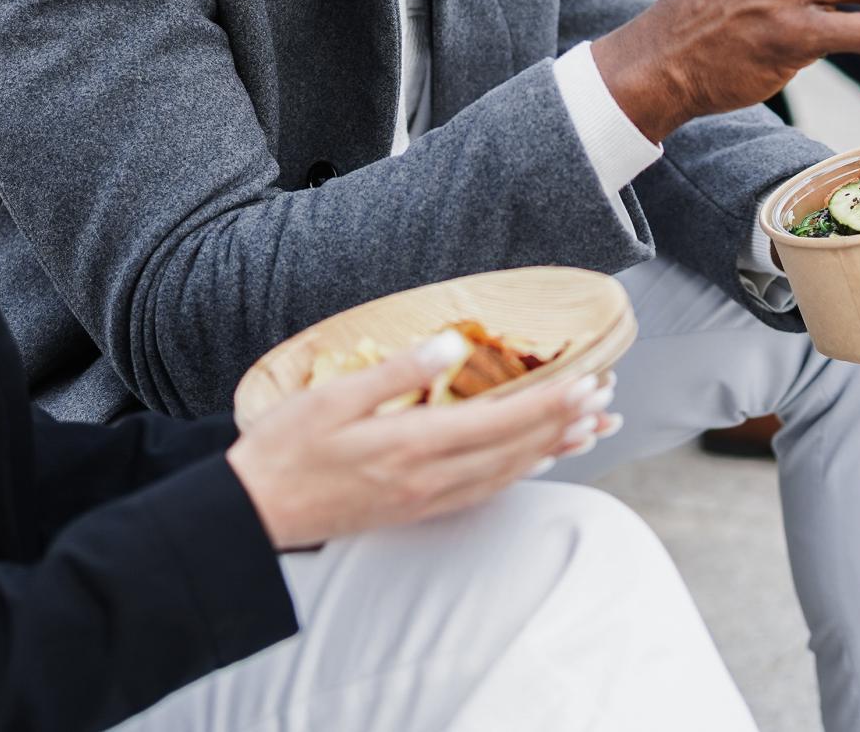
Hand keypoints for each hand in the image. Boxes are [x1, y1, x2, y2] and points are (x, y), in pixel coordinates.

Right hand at [226, 333, 620, 550]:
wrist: (253, 514)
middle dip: (565, 423)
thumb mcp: (334, 397)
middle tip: (605, 400)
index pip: (501, 420)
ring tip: (589, 431)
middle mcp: (429, 478)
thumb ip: (398, 372)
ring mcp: (425, 499)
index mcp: (413, 443)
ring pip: (506, 474)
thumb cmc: (286, 449)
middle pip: (515, 450)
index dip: (550, 402)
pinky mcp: (416, 510)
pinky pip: (483, 492)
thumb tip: (453, 343)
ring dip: (551, 450)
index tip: (588, 383)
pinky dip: (518, 474)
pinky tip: (534, 463)